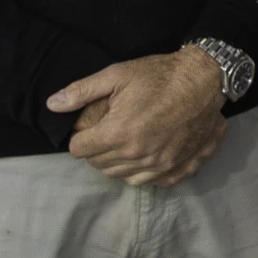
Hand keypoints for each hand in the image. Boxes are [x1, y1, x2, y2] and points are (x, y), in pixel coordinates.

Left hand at [47, 47, 228, 186]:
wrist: (204, 80)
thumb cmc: (160, 75)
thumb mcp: (117, 74)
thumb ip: (81, 91)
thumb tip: (52, 105)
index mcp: (119, 133)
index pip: (80, 150)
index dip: (79, 138)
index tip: (87, 129)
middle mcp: (138, 155)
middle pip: (98, 165)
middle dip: (95, 150)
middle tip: (105, 132)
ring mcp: (159, 165)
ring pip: (121, 176)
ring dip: (116, 163)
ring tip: (123, 143)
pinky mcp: (177, 168)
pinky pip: (148, 182)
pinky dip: (139, 172)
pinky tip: (142, 155)